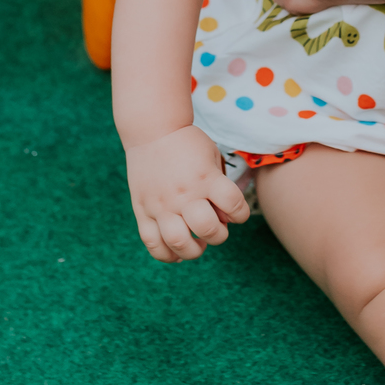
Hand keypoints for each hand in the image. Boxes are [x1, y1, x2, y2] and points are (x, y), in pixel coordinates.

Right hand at [124, 125, 250, 262]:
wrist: (152, 130)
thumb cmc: (187, 144)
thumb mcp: (212, 156)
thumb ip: (220, 185)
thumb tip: (223, 219)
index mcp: (205, 178)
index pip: (234, 206)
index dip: (241, 214)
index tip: (236, 213)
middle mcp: (183, 194)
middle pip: (207, 229)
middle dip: (219, 235)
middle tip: (216, 229)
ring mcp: (160, 205)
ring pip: (178, 242)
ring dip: (193, 250)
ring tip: (197, 244)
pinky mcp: (142, 211)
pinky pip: (152, 243)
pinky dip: (166, 254)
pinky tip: (176, 251)